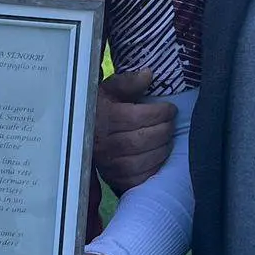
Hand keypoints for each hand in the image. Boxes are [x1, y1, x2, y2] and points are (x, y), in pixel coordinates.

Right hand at [93, 70, 175, 195]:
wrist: (82, 133)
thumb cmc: (101, 109)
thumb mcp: (109, 90)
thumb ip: (128, 82)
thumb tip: (149, 74)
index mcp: (103, 119)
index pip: (138, 117)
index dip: (160, 113)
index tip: (170, 109)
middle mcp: (104, 144)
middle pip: (143, 140)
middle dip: (164, 130)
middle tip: (171, 123)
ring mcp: (109, 165)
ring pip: (144, 160)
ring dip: (163, 148)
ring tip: (168, 138)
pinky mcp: (114, 180)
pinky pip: (139, 179)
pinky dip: (154, 168)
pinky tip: (159, 156)